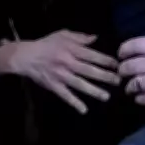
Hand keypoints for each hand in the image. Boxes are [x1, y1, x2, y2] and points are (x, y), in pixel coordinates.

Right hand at [0, 31, 119, 113]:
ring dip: (94, 91)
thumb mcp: (62, 35)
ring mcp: (61, 76)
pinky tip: (84, 110)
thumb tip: (95, 38)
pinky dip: (74, 103)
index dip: (106, 61)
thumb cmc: (47, 44)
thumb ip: (80, 37)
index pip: (92, 55)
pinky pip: (65, 95)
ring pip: (80, 84)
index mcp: (71, 49)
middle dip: (105, 76)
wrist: (26, 56)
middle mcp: (68, 63)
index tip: (117, 65)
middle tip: (118, 81)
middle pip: (89, 71)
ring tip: (106, 97)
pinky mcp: (54, 86)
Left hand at [118, 37, 144, 128]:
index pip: (139, 43)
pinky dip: (139, 99)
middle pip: (132, 64)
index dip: (126, 48)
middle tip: (122, 72)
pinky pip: (142, 98)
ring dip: (130, 86)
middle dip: (123, 69)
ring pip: (134, 82)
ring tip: (129, 89)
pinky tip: (140, 100)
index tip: (121, 53)